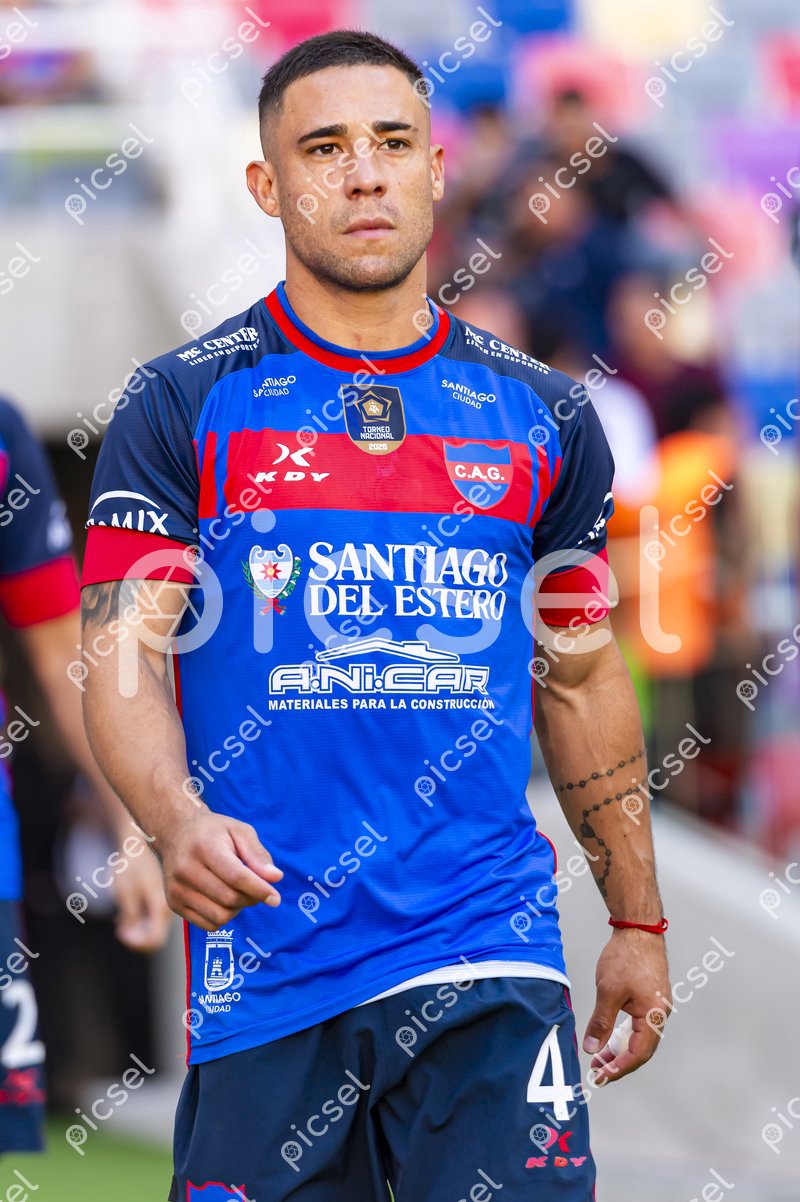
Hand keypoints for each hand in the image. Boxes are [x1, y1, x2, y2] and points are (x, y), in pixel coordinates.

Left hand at [113, 848, 171, 951]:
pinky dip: (137, 922)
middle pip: (155, 939)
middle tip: (120, 928)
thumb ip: (130, 917)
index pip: (154, 941)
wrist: (140, 843)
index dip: (136, 944)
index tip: (121, 933)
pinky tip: (126, 911)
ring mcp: (164, 906)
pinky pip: (151, 921)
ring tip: (122, 917)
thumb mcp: (126, 892)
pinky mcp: (159, 902)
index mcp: (161, 908)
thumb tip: (130, 936)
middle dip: (135, 939)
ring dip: (136, 931)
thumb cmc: (133, 865)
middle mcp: (167, 909)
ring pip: (152, 931)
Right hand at [157, 808, 282, 930]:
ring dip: (238, 909)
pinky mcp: (174, 903)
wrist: (175, 833)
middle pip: (229, 898)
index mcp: (203, 847)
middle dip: (251, 898)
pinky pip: (208, 924)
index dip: (259, 889)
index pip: (236, 876)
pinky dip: (223, 917)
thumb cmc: (213, 832)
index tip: (275, 897)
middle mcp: (185, 869)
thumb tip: (275, 878)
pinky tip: (224, 900)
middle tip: (257, 889)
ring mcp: (177, 889)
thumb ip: (257, 854)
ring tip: (239, 892)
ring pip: (219, 916)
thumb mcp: (239, 831)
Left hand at [582, 928, 670, 1085]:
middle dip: (619, 1062)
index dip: (619, 1068)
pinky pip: (639, 1025)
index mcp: (654, 1016)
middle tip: (597, 1072)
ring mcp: (657, 1005)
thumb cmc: (627, 957)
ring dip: (620, 1049)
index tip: (601, 1076)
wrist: (638, 928)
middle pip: (641, 1049)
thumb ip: (601, 1022)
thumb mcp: (608, 991)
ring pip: (639, 1037)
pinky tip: (610, 1036)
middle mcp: (660, 1014)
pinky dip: (624, 1034)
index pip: (638, 1053)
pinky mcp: (650, 997)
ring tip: (599, 1058)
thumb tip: (592, 1049)